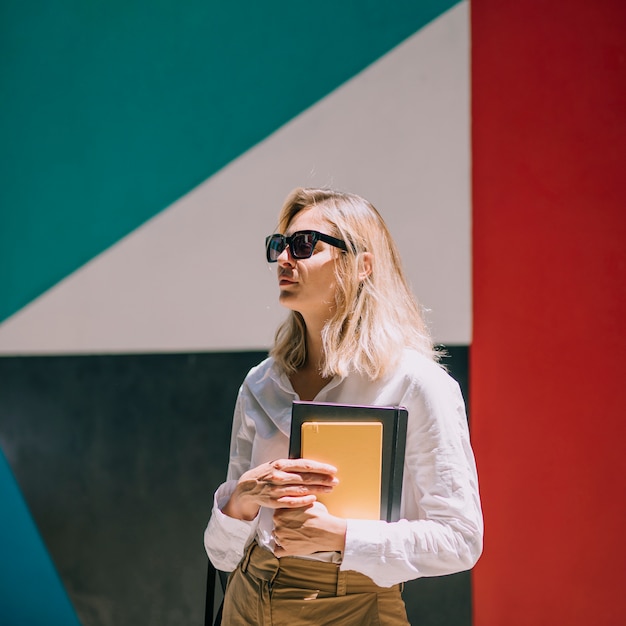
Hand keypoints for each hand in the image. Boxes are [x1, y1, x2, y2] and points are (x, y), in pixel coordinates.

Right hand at [222, 459, 337, 520]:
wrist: (247, 487)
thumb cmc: (266, 474)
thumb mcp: (277, 465)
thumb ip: (292, 466)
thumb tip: (311, 466)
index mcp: (281, 464)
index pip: (304, 465)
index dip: (320, 468)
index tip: (332, 470)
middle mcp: (279, 476)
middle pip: (305, 477)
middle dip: (323, 479)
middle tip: (335, 481)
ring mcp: (276, 489)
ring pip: (301, 489)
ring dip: (317, 489)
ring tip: (330, 489)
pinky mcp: (274, 501)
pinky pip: (291, 502)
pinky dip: (303, 500)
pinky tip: (313, 499)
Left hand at [272, 501, 346, 556]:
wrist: (327, 531)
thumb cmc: (319, 516)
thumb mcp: (305, 502)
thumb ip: (294, 503)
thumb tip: (293, 501)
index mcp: (280, 513)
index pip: (277, 514)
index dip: (285, 515)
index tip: (291, 517)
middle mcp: (278, 526)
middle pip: (277, 525)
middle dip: (284, 525)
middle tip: (295, 525)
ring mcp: (282, 539)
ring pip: (277, 537)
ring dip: (283, 536)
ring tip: (295, 534)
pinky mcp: (287, 550)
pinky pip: (277, 551)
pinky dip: (281, 548)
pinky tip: (288, 544)